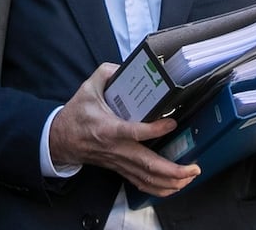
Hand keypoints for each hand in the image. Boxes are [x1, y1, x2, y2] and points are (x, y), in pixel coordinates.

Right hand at [49, 63, 200, 196]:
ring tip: (190, 176)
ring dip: (171, 182)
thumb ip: (106, 74)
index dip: (154, 130)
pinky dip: (160, 189)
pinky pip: (141, 184)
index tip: (171, 123)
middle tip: (194, 167)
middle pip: (147, 165)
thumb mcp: (88, 88)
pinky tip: (175, 186)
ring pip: (147, 178)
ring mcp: (119, 162)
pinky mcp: (120, 168)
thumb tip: (125, 67)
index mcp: (108, 128)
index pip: (134, 132)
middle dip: (173, 170)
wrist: (60, 139)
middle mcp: (116, 149)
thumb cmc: (76, 115)